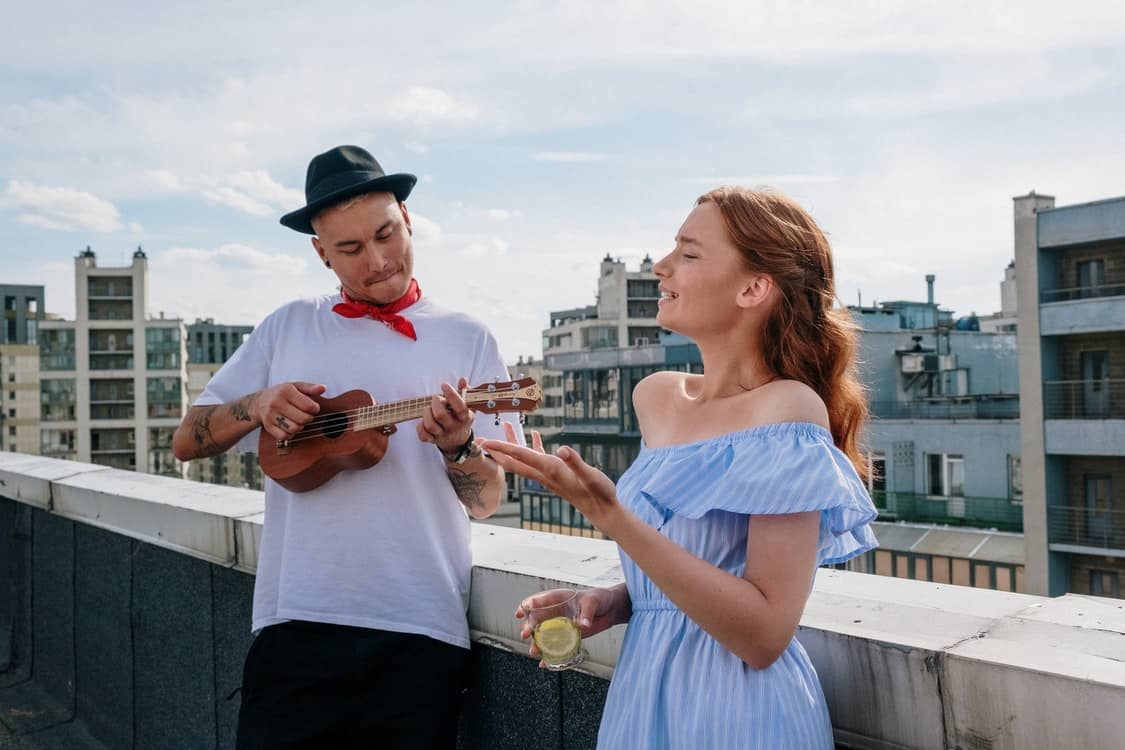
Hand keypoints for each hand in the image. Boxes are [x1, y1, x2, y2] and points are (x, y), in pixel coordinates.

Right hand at [254, 382, 325, 440]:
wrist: (260, 402)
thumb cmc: (282, 393)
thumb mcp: (296, 386)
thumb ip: (310, 387)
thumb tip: (323, 388)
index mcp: (286, 391)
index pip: (308, 406)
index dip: (315, 409)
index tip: (313, 408)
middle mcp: (276, 402)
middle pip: (303, 419)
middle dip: (309, 419)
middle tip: (307, 415)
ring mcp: (271, 415)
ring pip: (294, 429)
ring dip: (300, 427)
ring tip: (299, 421)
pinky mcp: (268, 426)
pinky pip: (284, 436)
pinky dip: (290, 434)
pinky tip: (290, 427)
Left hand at [418, 377, 473, 454]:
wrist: (458, 441)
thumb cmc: (460, 419)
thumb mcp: (468, 406)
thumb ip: (465, 392)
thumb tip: (462, 379)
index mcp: (465, 418)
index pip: (460, 407)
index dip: (451, 395)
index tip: (444, 385)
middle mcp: (454, 427)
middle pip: (441, 415)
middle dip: (436, 402)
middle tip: (437, 399)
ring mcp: (443, 435)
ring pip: (430, 425)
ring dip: (427, 413)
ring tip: (429, 409)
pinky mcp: (432, 440)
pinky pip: (423, 435)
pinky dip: (420, 426)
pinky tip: (424, 420)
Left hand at [480, 424, 619, 528]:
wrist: (602, 509)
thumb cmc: (599, 492)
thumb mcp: (590, 475)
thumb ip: (576, 462)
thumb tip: (562, 449)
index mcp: (551, 470)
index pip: (521, 456)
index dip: (502, 447)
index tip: (485, 441)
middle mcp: (545, 473)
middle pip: (513, 460)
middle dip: (496, 450)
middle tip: (478, 440)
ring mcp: (549, 474)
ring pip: (524, 458)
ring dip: (512, 443)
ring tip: (507, 425)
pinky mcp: (556, 473)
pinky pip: (538, 457)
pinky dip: (533, 445)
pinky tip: (534, 434)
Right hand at [515, 587, 624, 664]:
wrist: (611, 609)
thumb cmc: (600, 599)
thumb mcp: (593, 602)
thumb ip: (587, 612)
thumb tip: (583, 625)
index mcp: (558, 599)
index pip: (538, 600)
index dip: (527, 606)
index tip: (520, 613)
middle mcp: (555, 612)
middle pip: (535, 620)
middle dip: (528, 627)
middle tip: (525, 635)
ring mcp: (559, 625)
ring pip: (542, 635)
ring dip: (536, 643)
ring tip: (534, 652)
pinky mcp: (567, 637)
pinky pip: (555, 646)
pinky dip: (548, 656)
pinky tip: (543, 664)